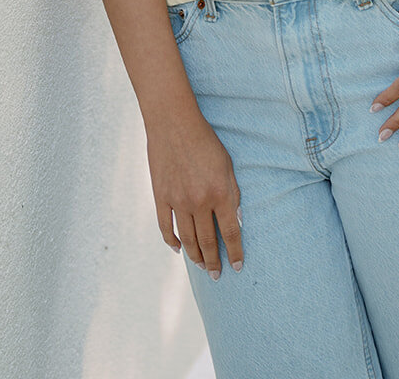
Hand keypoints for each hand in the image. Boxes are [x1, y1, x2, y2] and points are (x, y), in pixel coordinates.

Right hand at [146, 114, 243, 277]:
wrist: (174, 123)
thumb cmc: (205, 141)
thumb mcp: (227, 165)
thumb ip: (233, 194)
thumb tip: (236, 222)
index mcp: (220, 193)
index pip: (231, 232)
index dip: (235, 252)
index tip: (237, 266)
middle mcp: (200, 201)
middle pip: (209, 241)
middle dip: (214, 261)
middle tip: (217, 275)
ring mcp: (178, 201)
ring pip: (188, 239)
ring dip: (195, 256)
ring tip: (201, 266)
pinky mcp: (161, 196)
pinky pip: (166, 227)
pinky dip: (172, 241)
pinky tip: (179, 249)